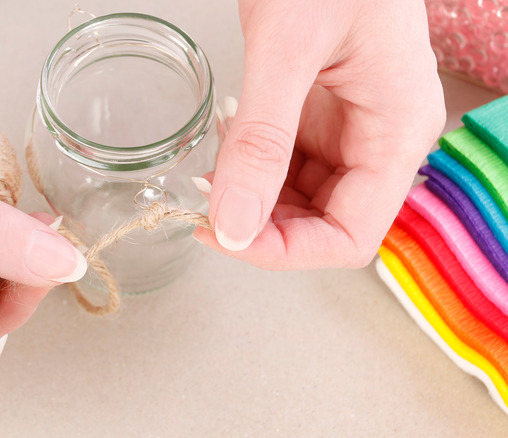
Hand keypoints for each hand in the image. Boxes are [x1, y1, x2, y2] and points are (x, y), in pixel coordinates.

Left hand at [194, 0, 444, 268]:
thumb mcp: (288, 49)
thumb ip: (262, 141)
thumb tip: (233, 226)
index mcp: (396, 131)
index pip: (349, 237)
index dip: (285, 251)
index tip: (222, 236)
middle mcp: (380, 138)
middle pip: (323, 224)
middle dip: (261, 225)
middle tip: (204, 204)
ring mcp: (351, 127)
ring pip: (301, 200)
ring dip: (252, 199)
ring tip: (210, 172)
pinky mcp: (321, 113)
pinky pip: (287, 165)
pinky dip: (250, 168)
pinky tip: (226, 146)